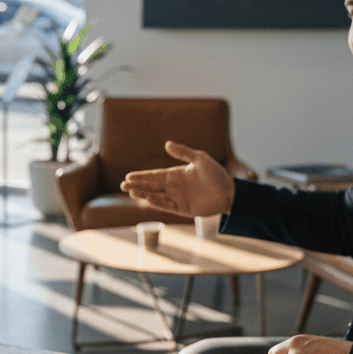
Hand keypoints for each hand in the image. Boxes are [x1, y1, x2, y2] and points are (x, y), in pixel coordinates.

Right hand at [120, 141, 234, 217]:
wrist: (230, 192)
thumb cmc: (217, 174)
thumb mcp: (200, 158)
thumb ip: (183, 152)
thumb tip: (166, 144)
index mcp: (176, 174)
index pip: (154, 175)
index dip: (141, 176)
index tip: (129, 176)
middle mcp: (174, 187)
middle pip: (151, 186)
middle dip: (137, 186)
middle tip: (122, 185)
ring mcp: (178, 198)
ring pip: (156, 196)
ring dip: (143, 195)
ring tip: (130, 192)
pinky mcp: (183, 209)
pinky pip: (167, 206)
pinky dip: (157, 203)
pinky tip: (147, 200)